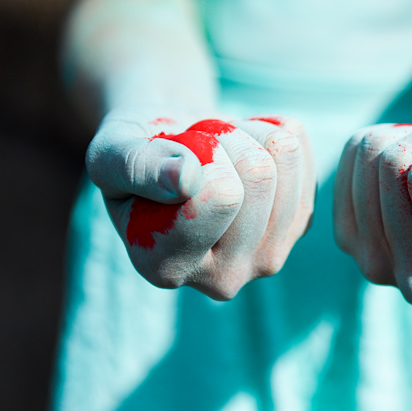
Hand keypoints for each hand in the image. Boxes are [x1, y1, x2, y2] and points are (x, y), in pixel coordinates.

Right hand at [87, 109, 315, 298]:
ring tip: (217, 149)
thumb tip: (185, 179)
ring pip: (283, 159)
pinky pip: (300, 150)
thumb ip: (137, 167)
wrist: (168, 150)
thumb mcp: (110, 153)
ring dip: (246, 134)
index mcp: (165, 269)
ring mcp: (267, 255)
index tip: (172, 155)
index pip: (220, 195)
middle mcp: (222, 278)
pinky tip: (243, 149)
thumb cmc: (134, 154)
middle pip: (258, 175)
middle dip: (223, 140)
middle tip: (195, 147)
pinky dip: (270, 131)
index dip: (197, 153)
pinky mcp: (299, 226)